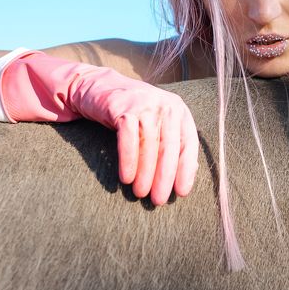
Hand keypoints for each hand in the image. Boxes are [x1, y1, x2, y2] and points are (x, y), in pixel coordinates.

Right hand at [0, 52, 197, 204]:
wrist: (99, 89)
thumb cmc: (133, 113)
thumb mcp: (156, 124)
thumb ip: (172, 144)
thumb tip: (189, 175)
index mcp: (179, 111)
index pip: (188, 143)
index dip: (186, 170)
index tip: (181, 192)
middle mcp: (166, 105)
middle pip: (168, 146)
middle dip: (164, 177)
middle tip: (157, 200)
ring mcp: (145, 104)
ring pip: (149, 144)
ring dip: (145, 173)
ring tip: (140, 193)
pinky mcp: (124, 107)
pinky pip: (128, 139)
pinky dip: (128, 160)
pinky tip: (126, 178)